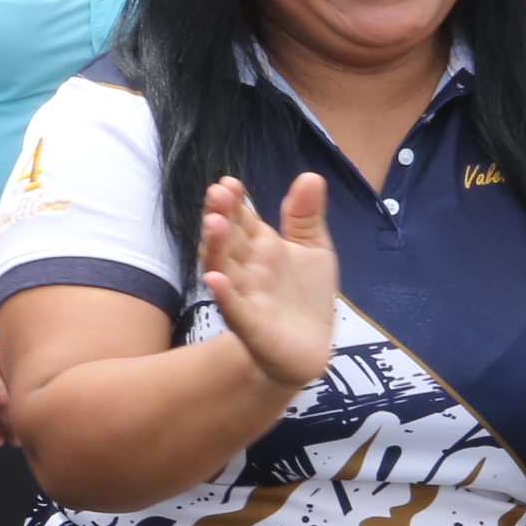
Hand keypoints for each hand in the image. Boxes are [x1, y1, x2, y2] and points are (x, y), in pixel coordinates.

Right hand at [197, 173, 336, 390]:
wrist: (308, 350)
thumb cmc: (304, 297)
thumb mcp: (312, 249)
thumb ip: (306, 215)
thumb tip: (310, 175)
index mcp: (261, 247)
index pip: (242, 220)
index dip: (235, 202)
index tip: (228, 182)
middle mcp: (247, 269)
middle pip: (229, 240)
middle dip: (221, 217)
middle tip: (216, 194)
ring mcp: (246, 296)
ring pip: (225, 269)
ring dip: (216, 248)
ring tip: (213, 224)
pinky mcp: (251, 326)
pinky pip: (234, 309)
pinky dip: (224, 295)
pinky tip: (216, 279)